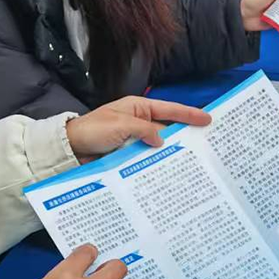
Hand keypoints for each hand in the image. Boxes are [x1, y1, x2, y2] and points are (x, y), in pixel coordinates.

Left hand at [65, 96, 209, 161]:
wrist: (70, 149)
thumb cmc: (93, 130)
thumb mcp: (120, 126)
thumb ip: (144, 131)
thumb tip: (162, 141)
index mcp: (137, 108)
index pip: (169, 109)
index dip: (189, 114)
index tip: (208, 119)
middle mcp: (139, 122)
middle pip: (168, 128)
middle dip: (185, 135)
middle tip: (207, 143)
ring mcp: (135, 140)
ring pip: (159, 146)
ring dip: (172, 152)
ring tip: (193, 161)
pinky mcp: (129, 155)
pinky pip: (148, 158)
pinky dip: (158, 162)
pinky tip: (170, 170)